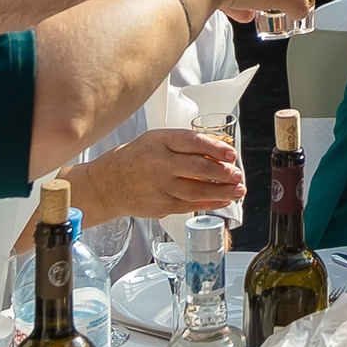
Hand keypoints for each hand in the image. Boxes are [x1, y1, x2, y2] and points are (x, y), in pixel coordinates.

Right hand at [76, 127, 243, 222]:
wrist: (108, 184)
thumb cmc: (136, 159)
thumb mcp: (156, 141)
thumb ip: (184, 143)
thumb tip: (219, 148)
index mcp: (159, 142)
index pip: (192, 142)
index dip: (215, 148)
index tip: (231, 154)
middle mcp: (159, 163)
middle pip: (198, 167)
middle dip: (223, 172)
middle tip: (238, 174)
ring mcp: (160, 186)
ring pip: (197, 189)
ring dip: (222, 191)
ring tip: (238, 189)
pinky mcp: (161, 205)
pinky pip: (190, 205)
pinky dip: (210, 203)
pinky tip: (223, 200)